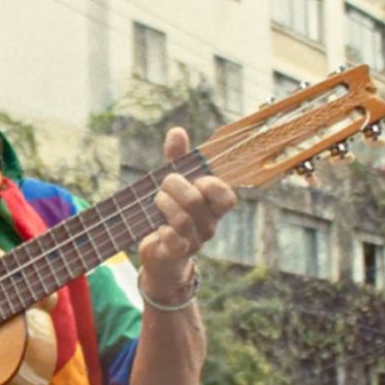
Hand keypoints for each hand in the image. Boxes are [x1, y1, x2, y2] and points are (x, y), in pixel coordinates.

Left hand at [139, 127, 236, 299]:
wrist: (160, 253)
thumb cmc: (170, 212)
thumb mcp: (174, 184)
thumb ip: (178, 159)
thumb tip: (177, 131)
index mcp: (213, 207)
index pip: (227, 197)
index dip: (210, 185)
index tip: (195, 179)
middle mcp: (209, 225)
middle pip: (196, 201)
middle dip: (174, 186)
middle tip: (163, 185)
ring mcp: (195, 242)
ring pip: (183, 219)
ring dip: (164, 204)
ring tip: (157, 201)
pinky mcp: (178, 253)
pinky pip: (174, 239)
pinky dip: (163, 228)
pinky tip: (157, 225)